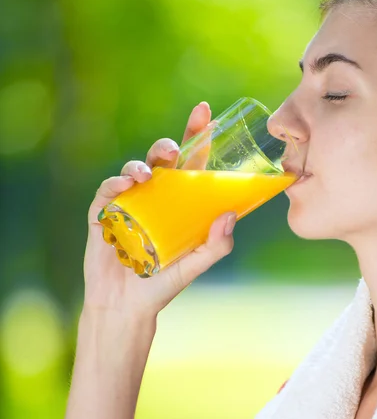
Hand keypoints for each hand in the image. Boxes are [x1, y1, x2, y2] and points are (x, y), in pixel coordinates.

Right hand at [83, 102, 235, 320]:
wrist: (127, 306)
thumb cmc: (164, 283)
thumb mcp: (195, 264)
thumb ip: (215, 245)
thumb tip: (231, 215)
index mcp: (180, 201)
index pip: (191, 163)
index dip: (197, 136)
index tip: (206, 112)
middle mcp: (156, 196)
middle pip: (163, 159)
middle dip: (170, 144)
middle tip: (176, 146)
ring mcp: (129, 202)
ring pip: (135, 169)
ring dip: (141, 165)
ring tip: (147, 174)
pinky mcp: (104, 213)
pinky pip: (108, 190)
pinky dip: (115, 183)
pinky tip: (125, 185)